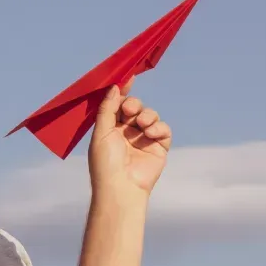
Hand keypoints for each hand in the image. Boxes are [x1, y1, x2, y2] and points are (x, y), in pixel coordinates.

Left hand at [88, 80, 170, 198]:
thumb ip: (108, 109)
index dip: (123, 91)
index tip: (128, 78)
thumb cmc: (105, 163)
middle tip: (130, 111)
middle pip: (135, 107)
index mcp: (110, 127)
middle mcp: (127, 131)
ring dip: (147, 116)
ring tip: (142, 125)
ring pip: (150, 115)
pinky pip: (163, 130)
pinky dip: (159, 128)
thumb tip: (114, 87)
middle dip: (134, 105)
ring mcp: (143, 138)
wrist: (122, 188)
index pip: (117, 104)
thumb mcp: (101, 132)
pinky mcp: (158, 147)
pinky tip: (151, 133)